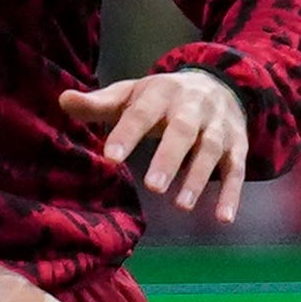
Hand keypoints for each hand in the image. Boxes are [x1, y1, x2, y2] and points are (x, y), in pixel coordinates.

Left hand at [59, 66, 252, 220]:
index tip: (110, 157)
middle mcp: (193, 107)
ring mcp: (218, 126)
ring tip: (182, 206)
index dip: (127, 134)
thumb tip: (63, 100)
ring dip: (199, 178)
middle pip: (182, 131)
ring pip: (210, 150)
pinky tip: (224, 218)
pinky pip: (237, 169)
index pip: (142, 112)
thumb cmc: (162, 98)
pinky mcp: (237, 145)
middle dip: (169, 158)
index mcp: (162, 93)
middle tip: (152, 187)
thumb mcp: (131, 94)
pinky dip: (232, 194)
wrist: (220, 83)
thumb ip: (100, 103)